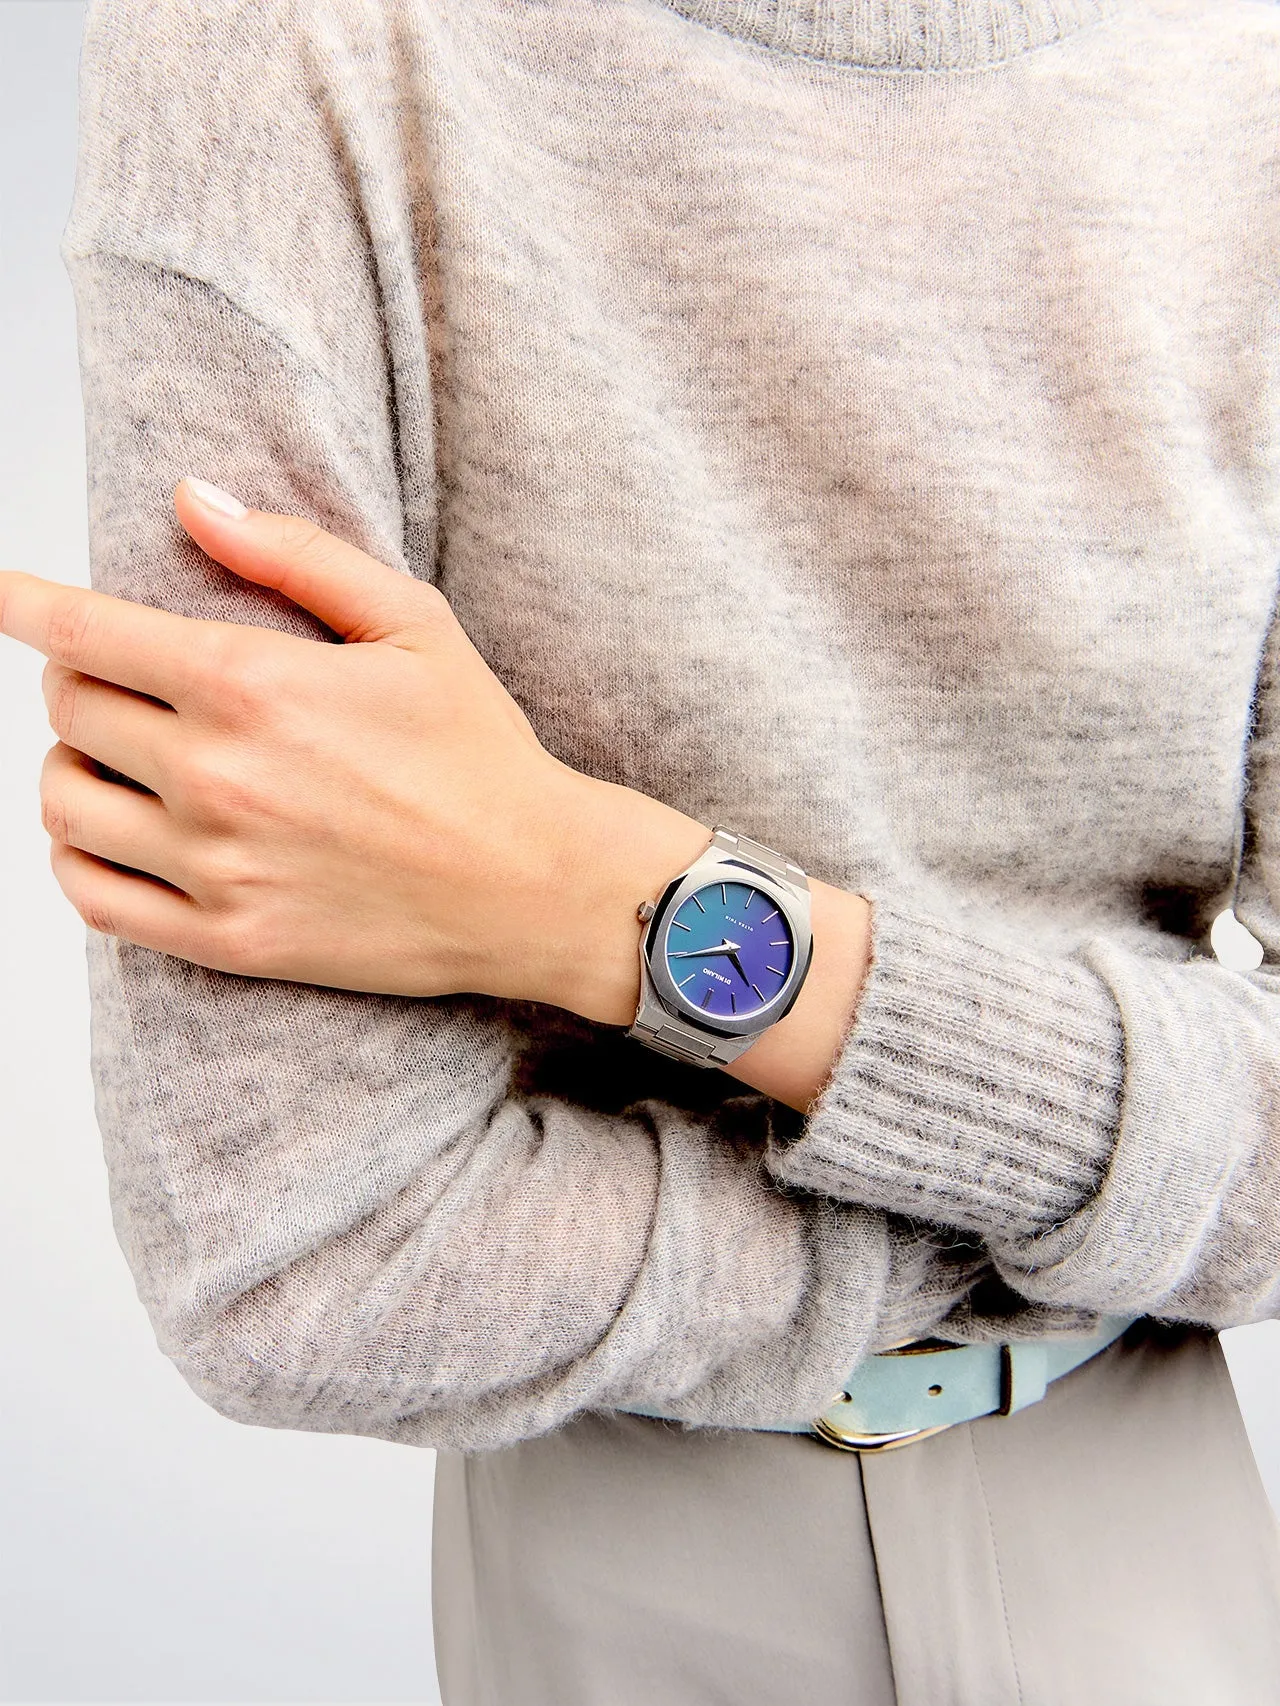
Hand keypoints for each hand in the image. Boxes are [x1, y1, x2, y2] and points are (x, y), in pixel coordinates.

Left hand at [0, 478, 696, 1010]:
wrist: (533, 885)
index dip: (23, 603)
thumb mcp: (412, 622)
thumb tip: (192, 498)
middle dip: (79, 680)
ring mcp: (215, 865)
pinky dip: (76, 855)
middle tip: (123, 679)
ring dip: (70, 764)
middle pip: (69, 709)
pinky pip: (92, 897)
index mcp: (253, 683)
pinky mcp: (226, 938)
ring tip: (115, 757)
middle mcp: (217, 774)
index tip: (0, 594)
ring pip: (64, 801)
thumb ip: (293, 555)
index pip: (82, 631)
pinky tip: (110, 834)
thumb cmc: (480, 755)